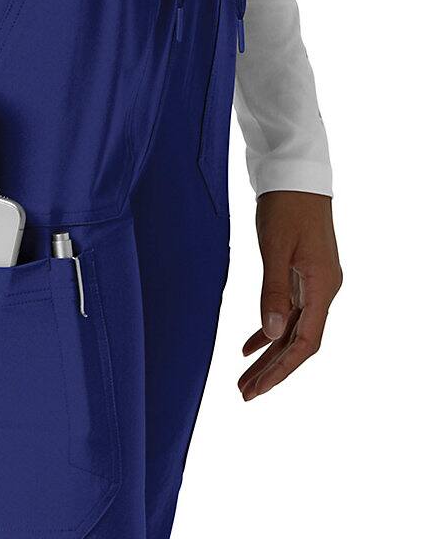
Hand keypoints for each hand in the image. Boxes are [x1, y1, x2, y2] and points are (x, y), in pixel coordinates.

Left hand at [239, 191, 341, 400]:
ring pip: (292, 329)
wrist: (295, 175)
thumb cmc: (286, 206)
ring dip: (270, 354)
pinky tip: (250, 345)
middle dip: (273, 370)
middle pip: (299, 342)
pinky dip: (268, 329)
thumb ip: (272, 290)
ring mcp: (312, 282)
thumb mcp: (275, 247)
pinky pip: (287, 311)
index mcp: (322, 286)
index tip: (258, 388)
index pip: (306, 342)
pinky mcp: (300, 273)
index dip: (282, 369)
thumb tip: (272, 334)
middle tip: (245, 393)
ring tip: (245, 377)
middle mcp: (322, 289)